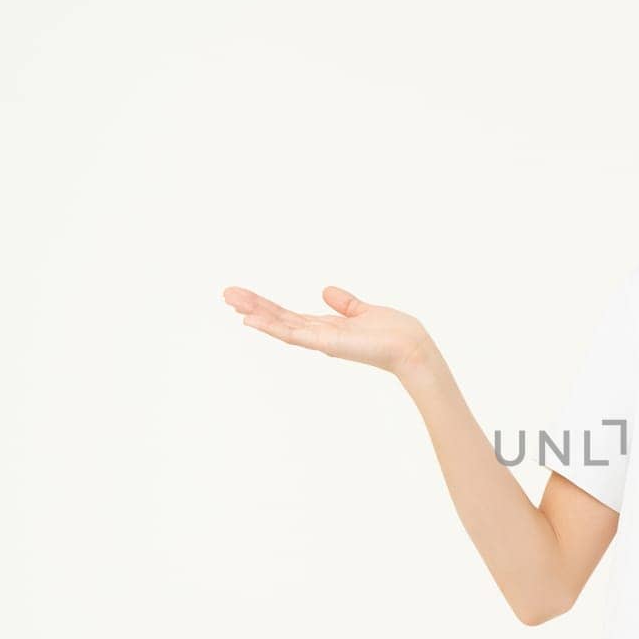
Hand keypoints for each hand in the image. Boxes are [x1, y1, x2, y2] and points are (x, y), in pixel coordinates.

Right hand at [222, 284, 435, 375]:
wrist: (412, 347)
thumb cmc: (395, 333)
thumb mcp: (365, 311)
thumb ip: (345, 303)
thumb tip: (326, 290)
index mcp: (327, 327)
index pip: (289, 315)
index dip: (266, 306)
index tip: (243, 297)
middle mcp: (320, 335)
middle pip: (279, 318)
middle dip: (252, 306)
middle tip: (225, 293)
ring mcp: (321, 341)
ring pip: (280, 325)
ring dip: (255, 313)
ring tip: (230, 299)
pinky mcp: (326, 344)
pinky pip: (294, 335)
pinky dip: (272, 327)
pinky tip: (251, 319)